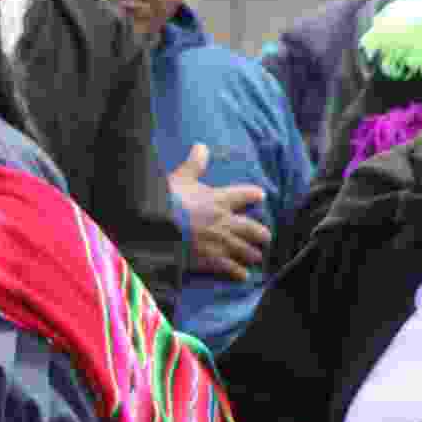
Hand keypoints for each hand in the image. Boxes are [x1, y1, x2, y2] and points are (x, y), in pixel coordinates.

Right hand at [167, 144, 268, 282]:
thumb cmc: (168, 201)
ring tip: (256, 257)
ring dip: (252, 254)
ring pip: (245, 250)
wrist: (156, 228)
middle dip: (261, 234)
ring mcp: (220, 243)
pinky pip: (231, 268)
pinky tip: (243, 276)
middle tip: (265, 237)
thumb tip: (201, 146)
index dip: (254, 194)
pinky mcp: (211, 260)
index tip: (261, 195)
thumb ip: (194, 164)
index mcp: (219, 199)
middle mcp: (225, 222)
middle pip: (252, 229)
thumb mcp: (180, 178)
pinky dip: (238, 273)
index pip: (245, 194)